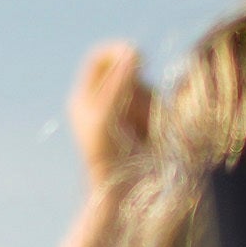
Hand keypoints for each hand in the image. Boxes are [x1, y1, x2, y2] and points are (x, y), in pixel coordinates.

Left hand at [67, 37, 149, 186]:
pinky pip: (159, 106)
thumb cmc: (108, 158)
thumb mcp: (108, 118)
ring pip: (147, 89)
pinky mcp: (145, 123)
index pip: (99, 58)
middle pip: (127, 72)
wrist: (124, 194)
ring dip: (150, 106)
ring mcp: (125, 112)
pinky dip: (160, 117)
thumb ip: (119, 84)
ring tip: (143, 133)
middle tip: (136, 111)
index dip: (117, 52)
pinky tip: (153, 137)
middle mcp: (104, 102)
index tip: (136, 56)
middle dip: (138, 87)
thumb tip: (132, 52)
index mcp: (85, 98)